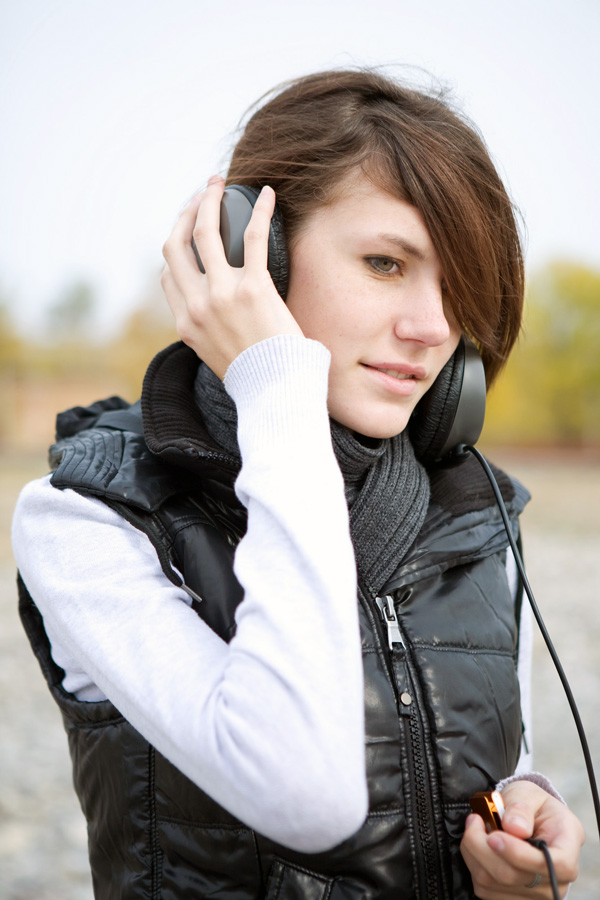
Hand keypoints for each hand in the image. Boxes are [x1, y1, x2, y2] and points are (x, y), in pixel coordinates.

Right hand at [161, 175, 301, 378]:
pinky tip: (269, 196)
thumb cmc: (255, 378)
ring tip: (218, 184)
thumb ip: (209, 334)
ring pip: (204, 232)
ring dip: (209, 201)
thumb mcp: (217, 358)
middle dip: (184, 214)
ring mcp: (222, 295)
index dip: (175, 249)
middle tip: (199, 198)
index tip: (186, 232)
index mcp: (185, 323)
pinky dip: (260, 212)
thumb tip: (220, 321)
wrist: (275, 392)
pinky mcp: (254, 289)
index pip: (168, 275)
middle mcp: (196, 305)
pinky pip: (253, 238)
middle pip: (175, 245)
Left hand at [460, 780, 583, 897]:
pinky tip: (479, 846)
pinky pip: (484, 888)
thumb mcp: (529, 794)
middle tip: (475, 819)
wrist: (529, 818)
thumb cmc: (532, 806)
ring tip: (476, 828)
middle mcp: (556, 880)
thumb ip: (521, 808)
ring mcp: (536, 894)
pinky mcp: (514, 898)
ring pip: (492, 883)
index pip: (554, 865)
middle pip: (513, 876)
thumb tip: (514, 827)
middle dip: (482, 846)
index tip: (494, 836)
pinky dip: (473, 863)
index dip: (520, 854)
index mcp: (567, 849)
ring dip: (473, 852)